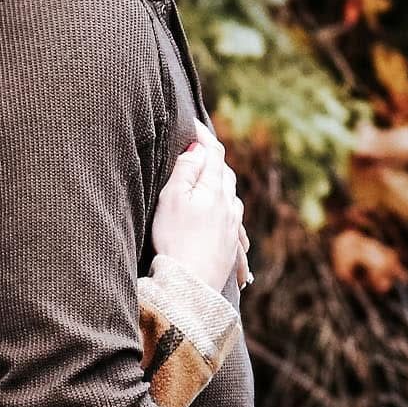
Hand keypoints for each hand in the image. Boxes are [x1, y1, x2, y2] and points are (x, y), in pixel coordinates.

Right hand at [150, 123, 247, 293]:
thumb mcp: (172, 197)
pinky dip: (230, 221)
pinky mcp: (230, 249)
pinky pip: (235, 229)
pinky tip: (232, 229)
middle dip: (214, 161)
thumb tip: (199, 149)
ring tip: (215, 185)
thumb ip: (186, 170)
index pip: (213, 154)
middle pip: (226, 175)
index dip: (204, 137)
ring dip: (224, 188)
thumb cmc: (175, 238)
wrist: (190, 283)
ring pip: (233, 200)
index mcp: (215, 189)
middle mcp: (230, 206)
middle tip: (201, 151)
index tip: (193, 123)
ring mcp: (232, 228)